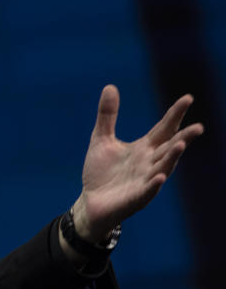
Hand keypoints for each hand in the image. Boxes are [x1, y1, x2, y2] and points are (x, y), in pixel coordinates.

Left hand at [72, 84, 203, 241]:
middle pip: (170, 147)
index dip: (175, 114)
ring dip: (172, 157)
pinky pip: (147, 190)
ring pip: (163, 167)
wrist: (90, 202)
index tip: (188, 98)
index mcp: (144, 148)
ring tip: (181, 144)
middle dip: (184, 137)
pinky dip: (153, 183)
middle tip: (198, 127)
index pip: (164, 128)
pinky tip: (159, 176)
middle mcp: (149, 163)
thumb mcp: (101, 139)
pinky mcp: (135, 198)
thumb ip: (107, 116)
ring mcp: (145, 181)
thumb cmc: (101, 172)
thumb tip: (110, 86)